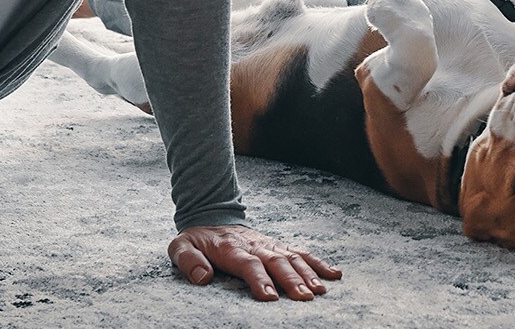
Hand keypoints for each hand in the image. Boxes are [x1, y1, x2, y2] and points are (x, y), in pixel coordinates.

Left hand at [167, 225, 340, 301]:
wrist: (210, 216)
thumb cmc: (196, 239)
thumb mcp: (180, 247)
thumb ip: (188, 261)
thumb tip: (202, 277)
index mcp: (230, 247)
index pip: (248, 264)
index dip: (259, 279)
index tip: (270, 296)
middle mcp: (254, 244)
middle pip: (276, 262)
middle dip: (291, 280)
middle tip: (304, 297)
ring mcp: (268, 244)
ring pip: (292, 257)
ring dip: (308, 273)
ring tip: (320, 290)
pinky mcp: (278, 246)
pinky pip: (301, 252)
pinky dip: (318, 263)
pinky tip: (334, 275)